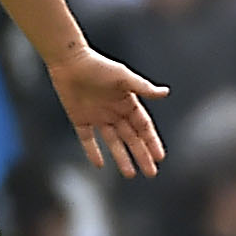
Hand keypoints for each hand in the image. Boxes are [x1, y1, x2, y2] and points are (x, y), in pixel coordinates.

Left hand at [48, 42, 167, 178]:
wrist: (69, 61)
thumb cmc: (98, 66)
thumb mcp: (123, 77)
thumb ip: (142, 88)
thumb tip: (165, 93)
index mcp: (127, 102)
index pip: (143, 127)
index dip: (152, 141)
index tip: (160, 157)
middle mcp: (115, 112)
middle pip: (131, 138)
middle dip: (142, 155)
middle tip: (151, 173)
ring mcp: (98, 117)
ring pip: (113, 142)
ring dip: (122, 158)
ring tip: (130, 174)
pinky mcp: (80, 120)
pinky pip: (88, 140)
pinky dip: (93, 151)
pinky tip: (100, 164)